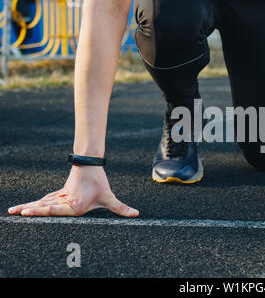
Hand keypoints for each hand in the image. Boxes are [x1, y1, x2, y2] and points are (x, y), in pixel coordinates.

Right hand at [8, 166, 138, 216]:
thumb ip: (121, 208)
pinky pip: (46, 199)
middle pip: (44, 206)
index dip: (40, 211)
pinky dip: (37, 203)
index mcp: (73, 205)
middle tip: (13, 212)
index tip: (26, 211)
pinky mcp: (61, 193)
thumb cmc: (98, 181)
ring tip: (14, 210)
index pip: (54, 209)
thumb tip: (136, 214)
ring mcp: (61, 196)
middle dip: (29, 210)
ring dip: (29, 206)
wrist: (90, 164)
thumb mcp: (109, 197)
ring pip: (43, 202)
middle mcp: (64, 202)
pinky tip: (30, 206)